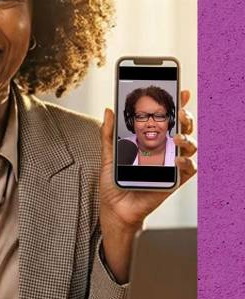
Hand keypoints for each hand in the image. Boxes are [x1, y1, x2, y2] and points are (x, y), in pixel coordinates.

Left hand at [98, 88, 197, 281]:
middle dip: (185, 116)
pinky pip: (189, 169)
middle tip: (179, 112)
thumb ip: (109, 134)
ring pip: (190, 145)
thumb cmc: (114, 182)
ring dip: (187, 138)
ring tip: (176, 136)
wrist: (115, 208)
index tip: (181, 90)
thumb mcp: (108, 155)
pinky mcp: (174, 181)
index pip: (167, 119)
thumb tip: (108, 110)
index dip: (177, 104)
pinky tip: (176, 158)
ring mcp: (171, 165)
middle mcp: (165, 150)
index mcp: (151, 141)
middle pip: (184, 128)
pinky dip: (186, 161)